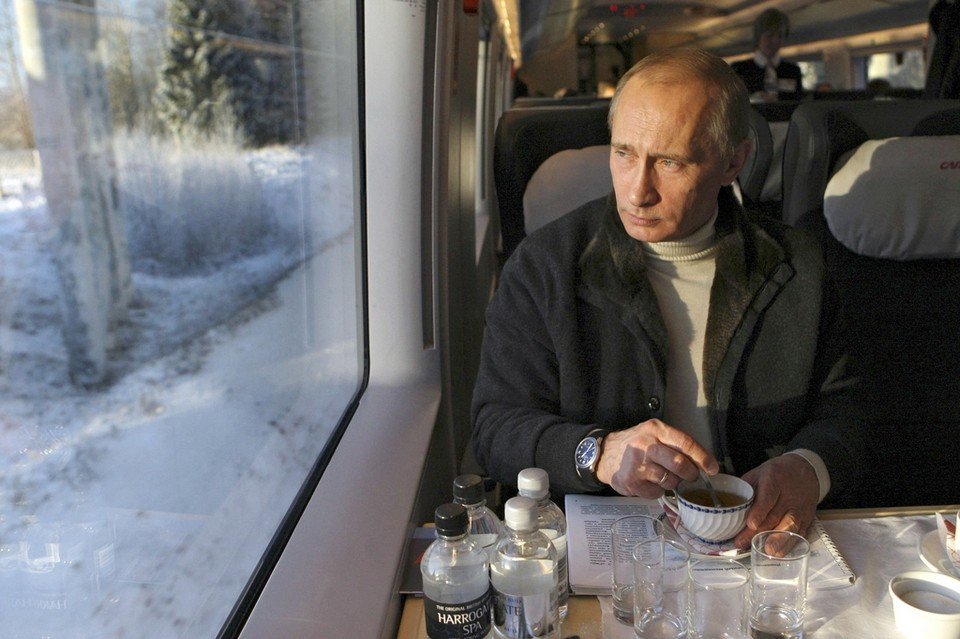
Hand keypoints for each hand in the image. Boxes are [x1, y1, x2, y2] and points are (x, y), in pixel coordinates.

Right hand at [595, 419, 718, 498]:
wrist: (606, 454)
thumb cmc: (637, 444)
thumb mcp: (655, 434)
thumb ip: (676, 444)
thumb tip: (704, 463)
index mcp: (656, 430)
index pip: (685, 443)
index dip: (702, 457)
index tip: (712, 468)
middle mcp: (646, 445)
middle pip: (679, 464)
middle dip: (690, 474)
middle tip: (690, 476)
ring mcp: (637, 465)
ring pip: (670, 481)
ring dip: (672, 483)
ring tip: (662, 476)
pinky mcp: (631, 482)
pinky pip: (656, 493)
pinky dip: (657, 491)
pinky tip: (649, 482)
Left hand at [733, 454, 818, 550]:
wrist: (804, 469)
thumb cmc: (776, 473)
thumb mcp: (758, 473)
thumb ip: (746, 489)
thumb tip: (731, 509)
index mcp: (774, 480)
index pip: (768, 497)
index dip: (759, 511)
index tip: (751, 524)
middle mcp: (789, 495)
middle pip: (774, 516)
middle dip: (759, 532)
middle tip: (743, 543)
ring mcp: (800, 507)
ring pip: (790, 526)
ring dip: (778, 540)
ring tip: (767, 551)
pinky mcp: (807, 517)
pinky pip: (799, 532)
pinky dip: (790, 544)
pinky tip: (780, 553)